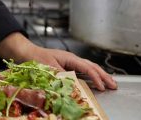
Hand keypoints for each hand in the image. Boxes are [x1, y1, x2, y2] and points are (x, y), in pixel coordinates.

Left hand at [0, 33, 117, 90]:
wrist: (26, 52)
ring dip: (100, 76)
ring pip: (89, 68)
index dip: (96, 77)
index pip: (87, 67)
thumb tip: (71, 83)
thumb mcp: (48, 67)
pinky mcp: (67, 66)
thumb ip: (60, 75)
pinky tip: (95, 81)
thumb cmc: (36, 57)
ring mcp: (70, 62)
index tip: (103, 87)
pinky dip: (92, 76)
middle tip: (114, 85)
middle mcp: (72, 59)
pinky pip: (83, 70)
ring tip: (110, 84)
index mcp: (69, 58)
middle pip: (92, 66)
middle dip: (104, 76)